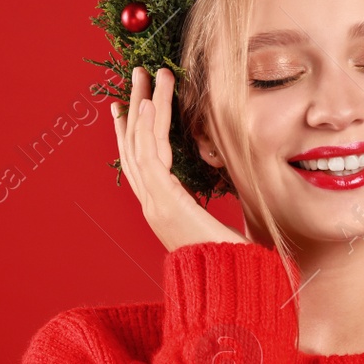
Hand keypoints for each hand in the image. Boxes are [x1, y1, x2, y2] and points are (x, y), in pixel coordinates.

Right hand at [110, 65, 247, 251]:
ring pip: (140, 145)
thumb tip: (230, 189)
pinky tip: (153, 103)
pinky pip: (151, 159)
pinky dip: (150, 129)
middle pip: (133, 148)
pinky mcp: (165, 204)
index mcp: (163, 211)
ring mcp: (154, 206)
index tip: (128, 104)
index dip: (130, 132)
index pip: (139, 163)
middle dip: (134, 108)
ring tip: (146, 74)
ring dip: (143, 106)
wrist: (234, 289)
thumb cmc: (235, 264)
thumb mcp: (223, 228)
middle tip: (136, 75)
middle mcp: (152, 207)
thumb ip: (216, 209)